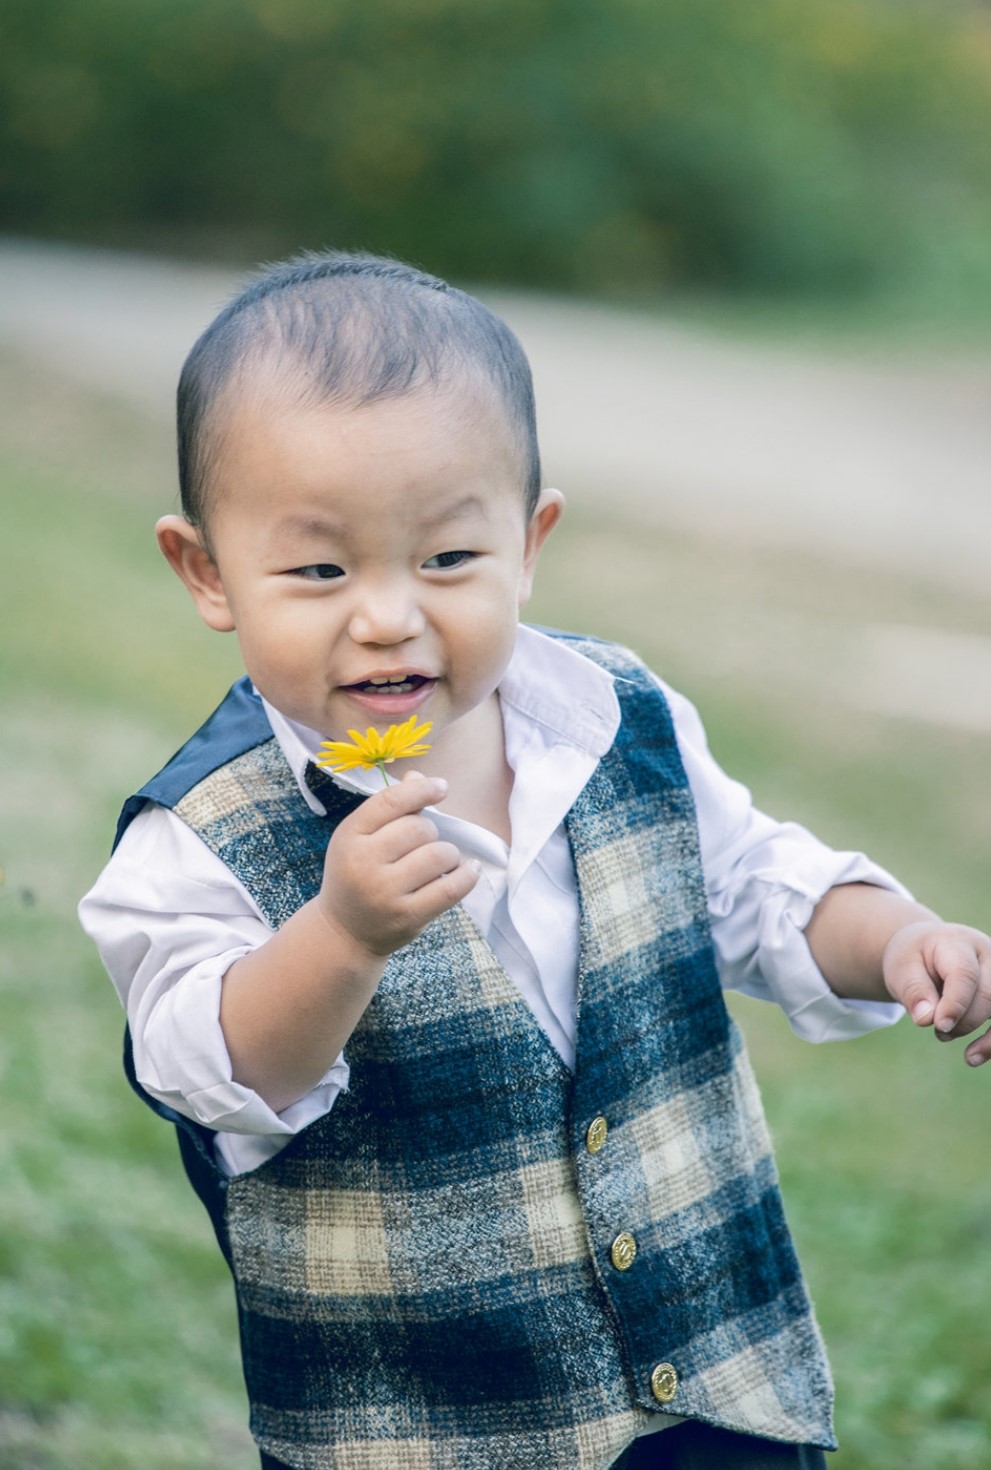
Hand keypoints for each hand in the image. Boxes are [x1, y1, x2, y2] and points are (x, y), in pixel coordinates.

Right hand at [318, 770, 478, 957]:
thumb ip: (389, 807)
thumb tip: (420, 777)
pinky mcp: (407, 917)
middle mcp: (364, 863)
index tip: (441, 787)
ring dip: (448, 854)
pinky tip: (468, 870)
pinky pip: (450, 889)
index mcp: (349, 836)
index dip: (421, 789)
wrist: (344, 932)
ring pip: (439, 855)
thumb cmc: (356, 874)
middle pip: (419, 828)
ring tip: (439, 862)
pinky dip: (466, 875)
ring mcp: (385, 893)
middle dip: (430, 831)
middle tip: (424, 844)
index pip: (391, 801)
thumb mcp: (360, 837)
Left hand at [882, 921, 990, 1066]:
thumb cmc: (913, 959)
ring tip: (962, 1052)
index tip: (939, 1026)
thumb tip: (926, 1019)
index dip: (955, 1003)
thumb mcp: (903, 969)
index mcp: (958, 943)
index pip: (964, 974)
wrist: (924, 951)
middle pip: (988, 993)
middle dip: (965, 1020)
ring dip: (988, 1038)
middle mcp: (987, 955)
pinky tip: (972, 1058)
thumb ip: (914, 991)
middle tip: (939, 1031)